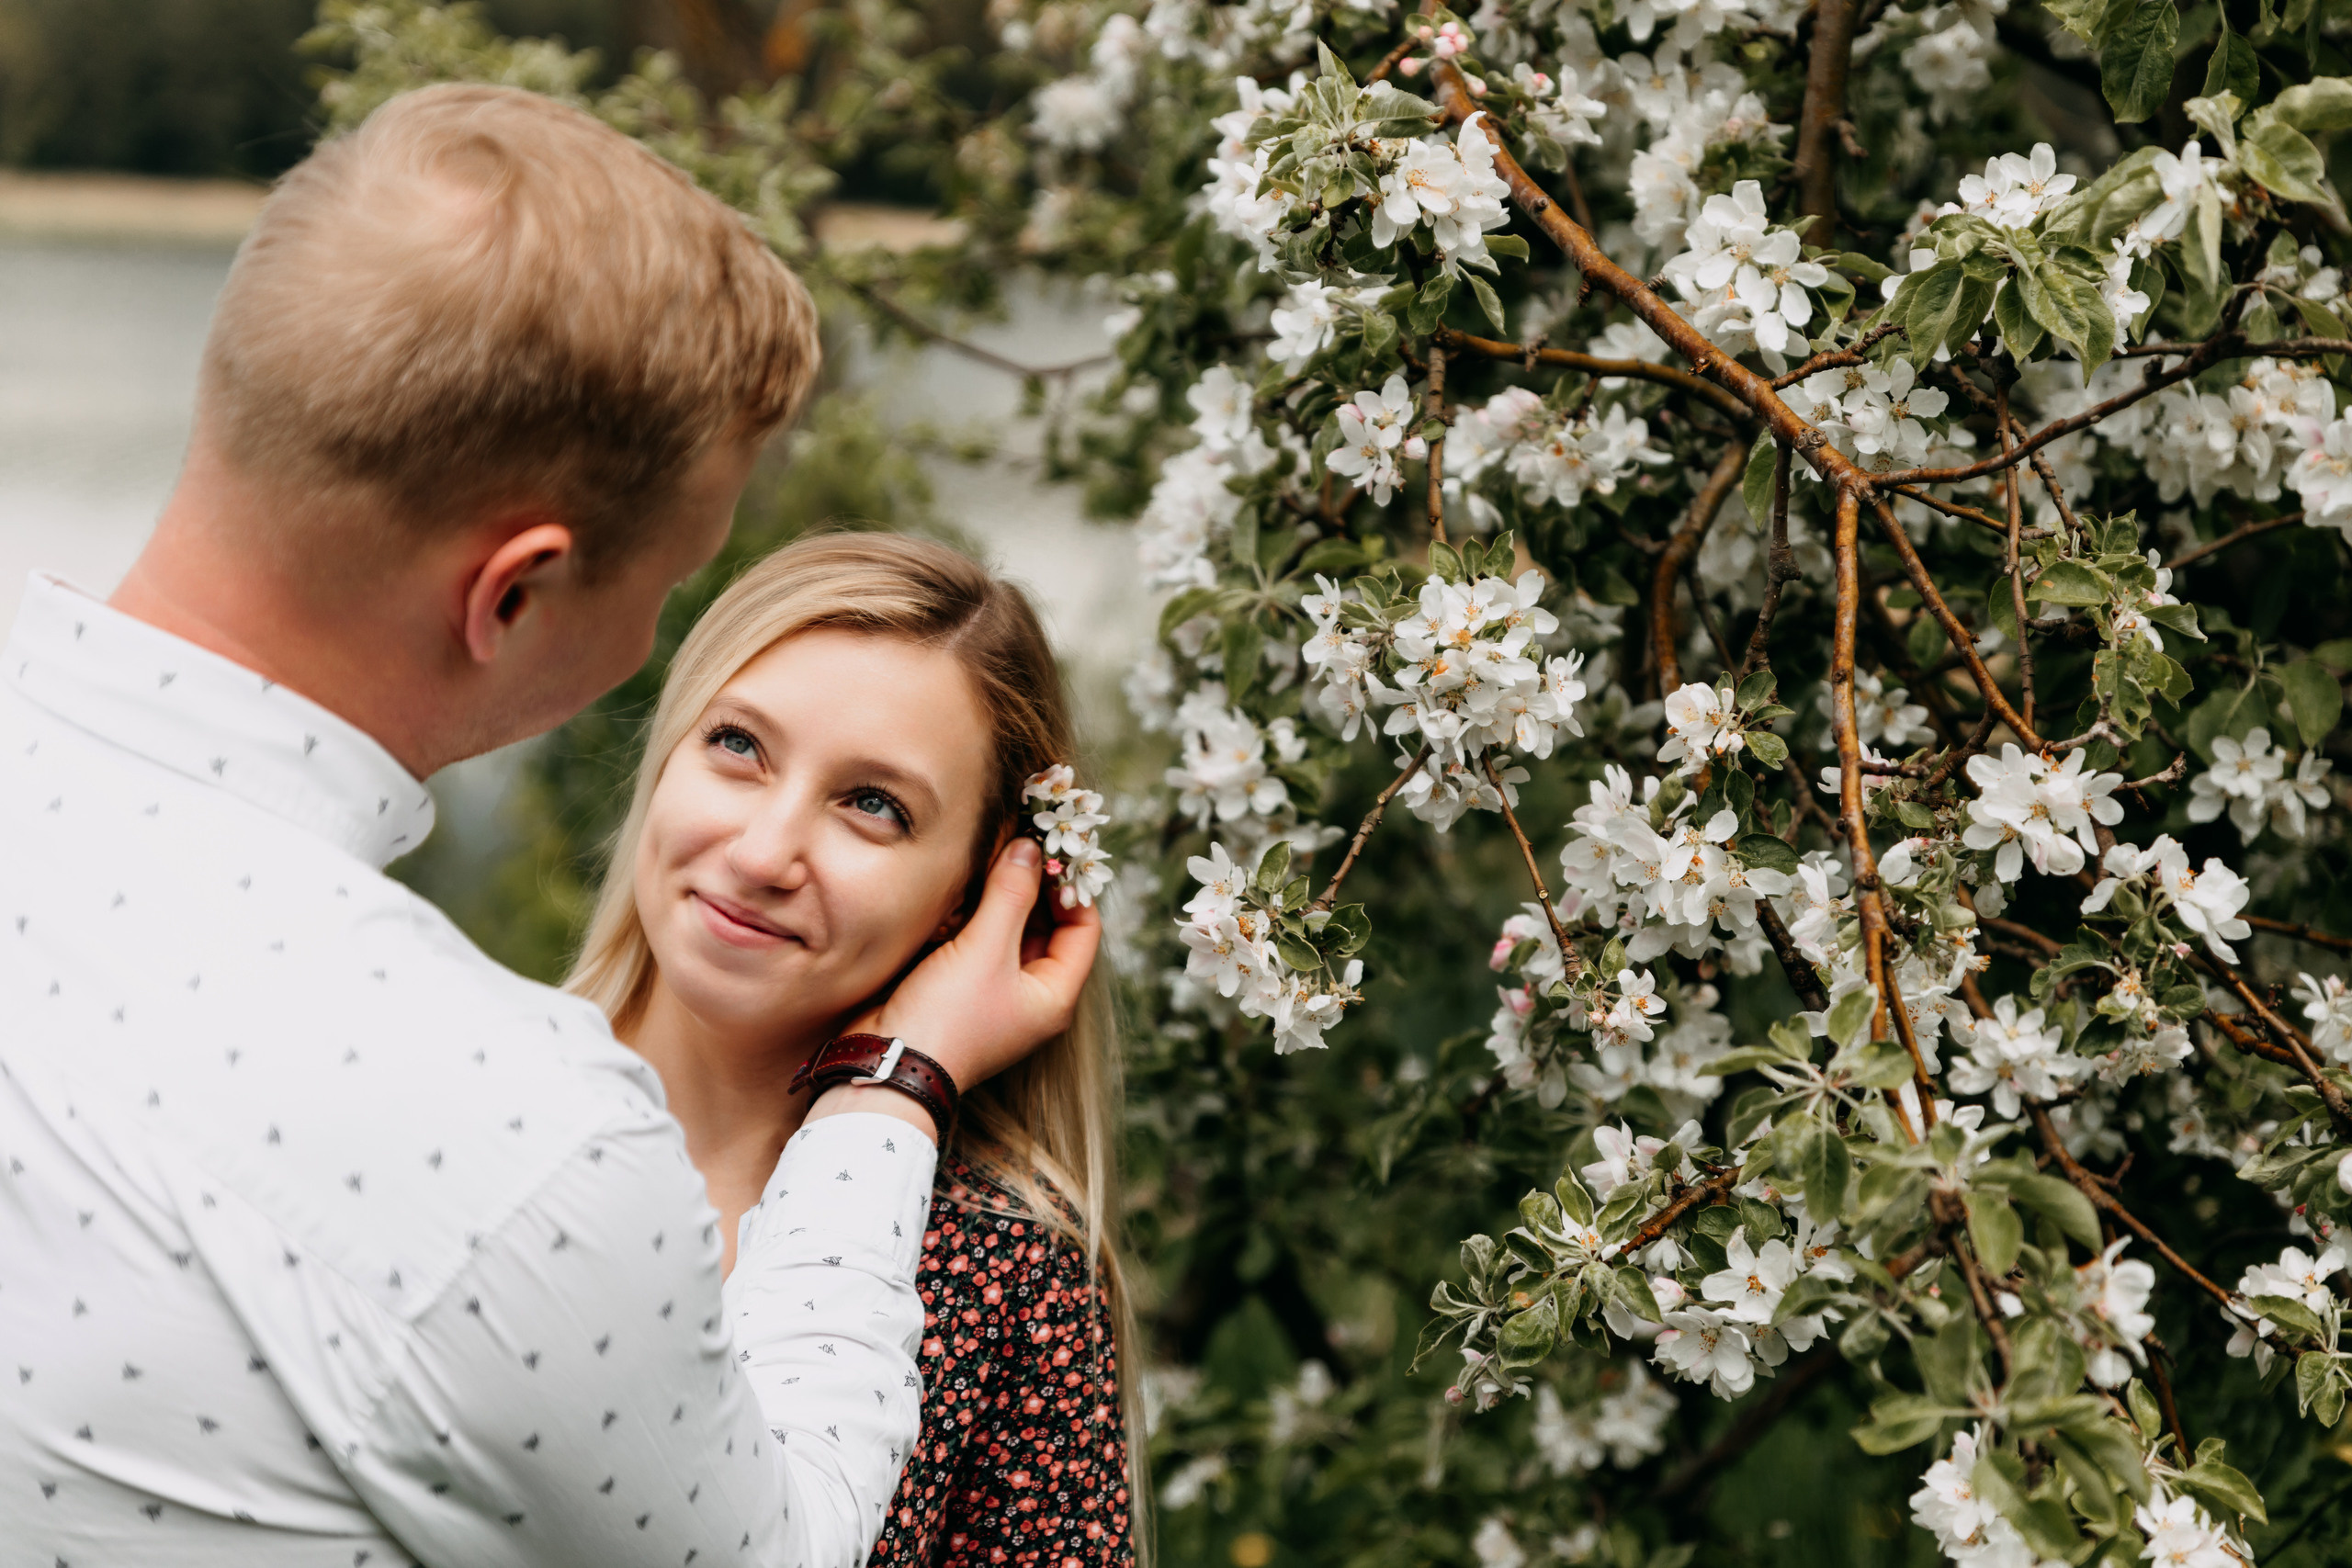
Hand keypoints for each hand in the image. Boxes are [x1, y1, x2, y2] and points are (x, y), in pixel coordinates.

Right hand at [807, 839, 1098, 1139]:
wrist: (886, 1063)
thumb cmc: (946, 1018)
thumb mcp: (986, 949)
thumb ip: (1011, 894)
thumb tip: (1031, 849)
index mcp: (1054, 994)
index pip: (1083, 929)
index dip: (1070, 889)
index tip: (1047, 852)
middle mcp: (1030, 995)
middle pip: (1045, 927)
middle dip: (1028, 887)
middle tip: (1011, 847)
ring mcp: (994, 992)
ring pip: (1007, 930)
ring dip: (995, 900)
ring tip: (982, 868)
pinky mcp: (960, 987)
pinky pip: (976, 942)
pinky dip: (968, 918)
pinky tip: (954, 899)